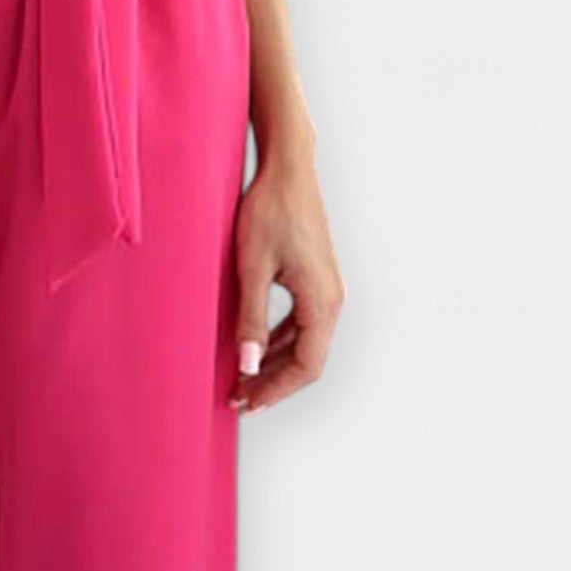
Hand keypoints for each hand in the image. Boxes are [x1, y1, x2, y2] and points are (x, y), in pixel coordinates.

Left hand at [228, 150, 341, 414]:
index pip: (305, 366)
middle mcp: (331, 299)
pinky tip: (255, 344)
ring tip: (243, 377)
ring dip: (275, 361)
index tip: (246, 402)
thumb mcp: (252, 266)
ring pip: (304, 341)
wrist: (288, 168)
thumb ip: (250, 318)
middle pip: (307, 358)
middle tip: (238, 397)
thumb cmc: (270, 210)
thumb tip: (247, 365)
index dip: (275, 389)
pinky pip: (301, 321)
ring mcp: (326, 288)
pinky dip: (278, 339)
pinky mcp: (315, 277)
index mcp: (322, 301)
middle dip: (273, 381)